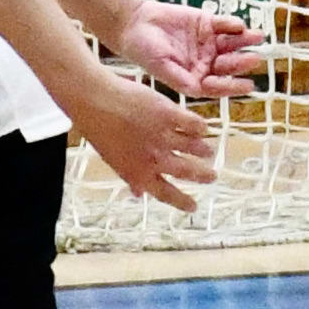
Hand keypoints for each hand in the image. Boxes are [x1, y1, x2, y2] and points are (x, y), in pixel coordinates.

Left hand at [62, 68, 220, 213]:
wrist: (95, 101)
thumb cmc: (98, 128)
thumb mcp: (112, 160)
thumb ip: (130, 177)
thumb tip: (138, 192)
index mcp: (139, 174)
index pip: (166, 194)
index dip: (182, 202)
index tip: (193, 207)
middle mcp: (155, 159)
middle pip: (186, 172)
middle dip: (203, 176)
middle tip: (212, 177)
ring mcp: (165, 137)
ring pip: (194, 148)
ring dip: (203, 151)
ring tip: (208, 151)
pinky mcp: (171, 114)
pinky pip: (194, 125)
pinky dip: (200, 128)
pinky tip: (202, 128)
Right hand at [115, 0, 261, 99]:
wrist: (135, 24)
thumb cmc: (144, 51)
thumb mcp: (161, 67)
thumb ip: (180, 79)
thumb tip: (198, 91)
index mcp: (196, 77)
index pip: (218, 84)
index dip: (233, 86)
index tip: (249, 86)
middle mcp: (205, 61)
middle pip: (227, 64)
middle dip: (241, 62)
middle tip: (255, 59)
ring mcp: (208, 42)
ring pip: (230, 43)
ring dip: (243, 40)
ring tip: (258, 37)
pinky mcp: (206, 23)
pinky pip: (222, 24)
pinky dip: (231, 24)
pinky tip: (240, 24)